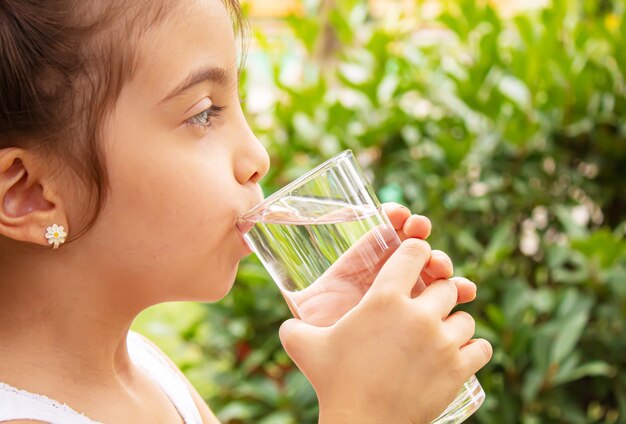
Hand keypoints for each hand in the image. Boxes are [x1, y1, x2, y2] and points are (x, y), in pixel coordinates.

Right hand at [279, 239, 492, 423]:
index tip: (418, 260)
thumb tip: (286, 324)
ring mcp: (442, 341)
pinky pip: (481, 347)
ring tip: (440, 336)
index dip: (417, 252)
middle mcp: (418, 313)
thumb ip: (295, 328)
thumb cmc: (333, 382)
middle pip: (445, 285)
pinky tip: (461, 353)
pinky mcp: (458, 368)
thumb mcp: (306, 346)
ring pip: (465, 316)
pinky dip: (473, 349)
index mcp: (385, 298)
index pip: (415, 252)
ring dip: (454, 323)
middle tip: (424, 309)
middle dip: (436, 293)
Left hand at [285, 203, 474, 325]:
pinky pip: (449, 297)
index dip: (393, 217)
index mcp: (364, 263)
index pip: (382, 231)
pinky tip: (466, 291)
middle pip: (411, 245)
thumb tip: (269, 268)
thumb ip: (297, 296)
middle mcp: (390, 273)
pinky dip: (461, 290)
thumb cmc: (326, 337)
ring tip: (441, 268)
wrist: (346, 369)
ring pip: (433, 268)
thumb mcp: (309, 312)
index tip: (398, 215)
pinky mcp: (430, 312)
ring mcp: (412, 291)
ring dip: (441, 262)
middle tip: (421, 233)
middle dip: (419, 234)